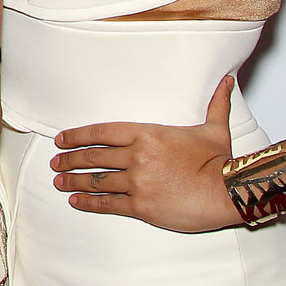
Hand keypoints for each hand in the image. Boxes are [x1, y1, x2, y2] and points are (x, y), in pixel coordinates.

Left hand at [51, 78, 240, 232]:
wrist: (229, 192)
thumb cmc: (221, 162)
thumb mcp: (215, 128)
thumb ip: (216, 103)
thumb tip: (227, 80)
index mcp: (147, 134)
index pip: (101, 132)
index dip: (77, 136)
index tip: (62, 140)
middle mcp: (137, 156)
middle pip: (93, 156)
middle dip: (70, 159)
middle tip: (56, 162)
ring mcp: (137, 182)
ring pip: (96, 180)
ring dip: (74, 181)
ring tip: (59, 181)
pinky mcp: (142, 205)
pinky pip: (107, 203)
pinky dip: (89, 202)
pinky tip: (76, 201)